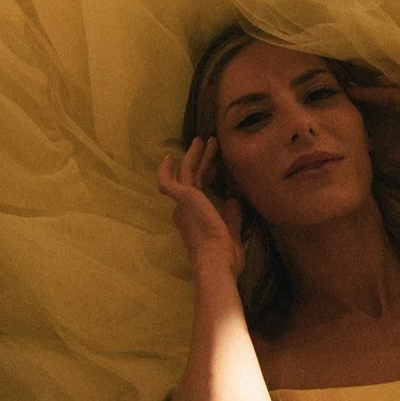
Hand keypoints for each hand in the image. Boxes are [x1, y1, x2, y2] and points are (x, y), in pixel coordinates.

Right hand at [156, 136, 245, 284]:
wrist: (216, 260)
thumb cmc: (224, 255)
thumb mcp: (231, 232)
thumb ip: (232, 216)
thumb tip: (233, 199)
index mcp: (194, 219)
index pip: (199, 192)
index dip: (207, 176)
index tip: (217, 167)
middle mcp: (185, 210)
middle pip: (192, 178)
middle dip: (201, 161)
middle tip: (208, 144)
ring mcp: (183, 203)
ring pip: (187, 172)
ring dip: (196, 155)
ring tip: (205, 140)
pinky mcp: (184, 196)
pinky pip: (169, 180)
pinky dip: (166, 170)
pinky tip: (170, 157)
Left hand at [346, 76, 399, 177]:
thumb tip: (389, 155)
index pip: (397, 116)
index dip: (379, 113)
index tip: (359, 112)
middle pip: (391, 101)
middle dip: (371, 98)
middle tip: (348, 92)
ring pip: (395, 93)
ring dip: (374, 90)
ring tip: (352, 86)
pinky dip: (392, 82)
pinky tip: (374, 79)